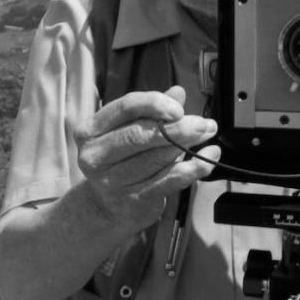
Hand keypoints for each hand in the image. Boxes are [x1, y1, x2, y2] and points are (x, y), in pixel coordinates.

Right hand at [73, 85, 220, 227]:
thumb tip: (178, 93)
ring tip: (207, 134)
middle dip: (179, 127)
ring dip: (189, 144)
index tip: (179, 109)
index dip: (155, 104)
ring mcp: (112, 180)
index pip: (125, 108)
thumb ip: (150, 112)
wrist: (107, 207)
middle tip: (204, 124)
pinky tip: (208, 158)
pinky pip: (170, 180)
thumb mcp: (126, 131)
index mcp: (90, 131)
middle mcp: (95, 156)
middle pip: (141, 134)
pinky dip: (194, 168)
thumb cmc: (119, 162)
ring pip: (158, 157)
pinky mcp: (133, 199)